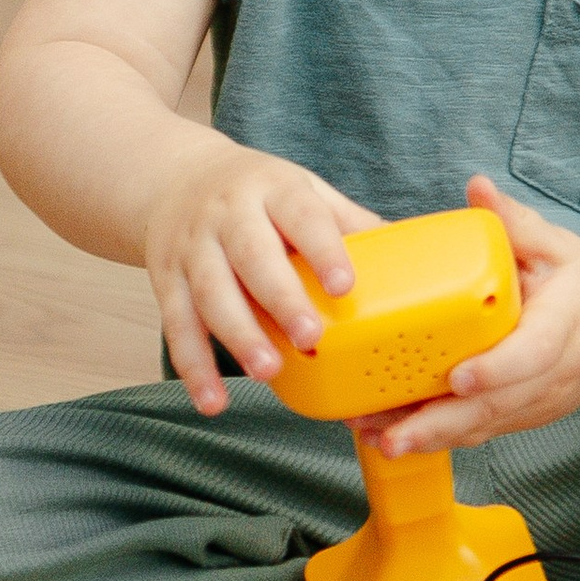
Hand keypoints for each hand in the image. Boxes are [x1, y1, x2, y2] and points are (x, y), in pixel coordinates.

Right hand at [141, 140, 379, 413]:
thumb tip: (414, 257)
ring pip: (211, 294)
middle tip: (311, 336)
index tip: (345, 285)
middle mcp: (228, 215)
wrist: (173, 179)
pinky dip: (193, 367)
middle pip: (252, 256)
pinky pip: (177, 326)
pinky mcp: (165, 280)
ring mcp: (192, 248)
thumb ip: (348, 223)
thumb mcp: (301, 190)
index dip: (323, 250)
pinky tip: (212, 401)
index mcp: (273, 189)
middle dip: (280, 298)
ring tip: (268, 371)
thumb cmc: (257, 195)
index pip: (301, 216)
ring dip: (239, 335)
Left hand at [360, 176, 579, 456]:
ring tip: (381, 442)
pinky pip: (479, 432)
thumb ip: (514, 222)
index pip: (534, 354)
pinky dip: (438, 439)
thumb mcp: (555, 245)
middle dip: (443, 423)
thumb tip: (478, 187)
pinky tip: (393, 438)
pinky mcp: (521, 417)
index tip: (457, 378)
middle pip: (499, 406)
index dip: (496, 370)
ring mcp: (538, 402)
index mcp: (565, 324)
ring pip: (484, 427)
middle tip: (393, 434)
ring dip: (431, 439)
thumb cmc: (579, 284)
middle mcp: (554, 374)